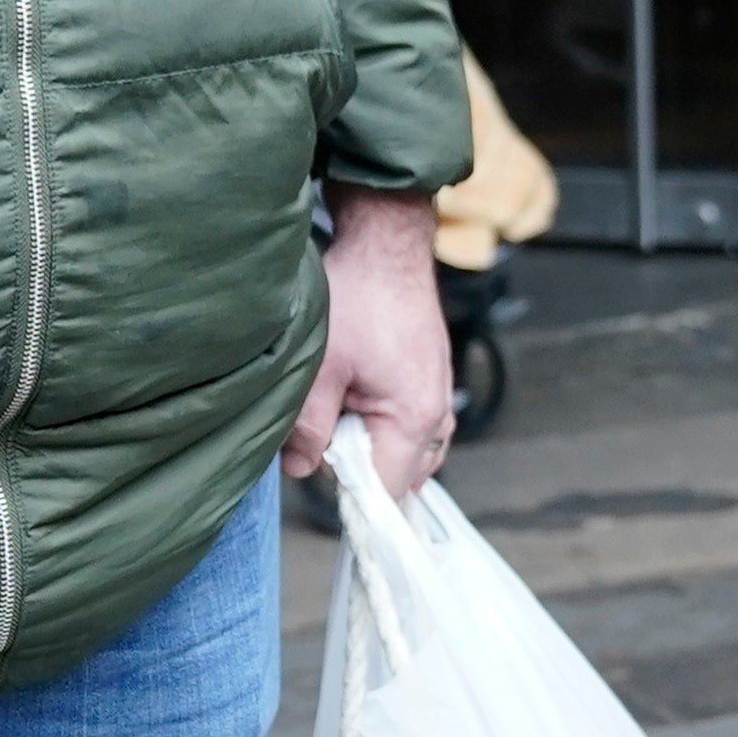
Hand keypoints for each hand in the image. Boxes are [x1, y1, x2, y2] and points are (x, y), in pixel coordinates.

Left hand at [291, 183, 456, 496]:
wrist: (386, 244)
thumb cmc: (356, 299)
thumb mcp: (319, 370)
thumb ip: (308, 428)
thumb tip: (300, 469)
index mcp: (415, 418)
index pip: (387, 489)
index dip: (348, 492)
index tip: (316, 473)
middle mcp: (437, 412)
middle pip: (402, 474)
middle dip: (359, 467)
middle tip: (322, 432)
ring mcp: (438, 393)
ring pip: (407, 449)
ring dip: (370, 443)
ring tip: (337, 410)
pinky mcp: (430, 376)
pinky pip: (412, 421)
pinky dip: (383, 422)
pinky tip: (352, 395)